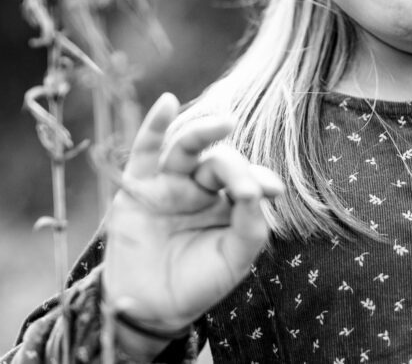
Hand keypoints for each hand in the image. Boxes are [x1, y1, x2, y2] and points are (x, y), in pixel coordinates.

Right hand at [103, 93, 282, 341]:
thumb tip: (256, 191)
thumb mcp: (234, 258)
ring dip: (204, 132)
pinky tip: (167, 102)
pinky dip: (154, 124)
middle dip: (233, 167)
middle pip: (219, 161)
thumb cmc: (198, 283)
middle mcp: (200, 187)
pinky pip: (145, 150)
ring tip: (224, 123)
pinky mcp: (138, 186)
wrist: (151, 309)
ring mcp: (169, 184)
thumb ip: (251, 226)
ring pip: (186, 148)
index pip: (248, 178)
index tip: (273, 190)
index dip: (261, 179)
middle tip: (244, 186)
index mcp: (227, 202)